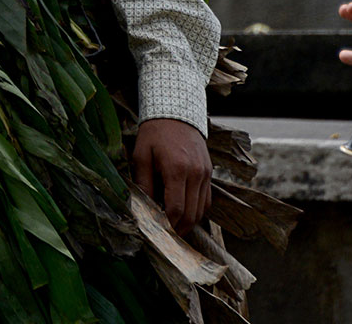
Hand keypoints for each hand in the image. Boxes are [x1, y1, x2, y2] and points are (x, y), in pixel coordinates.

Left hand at [131, 117, 211, 234]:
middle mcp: (195, 173)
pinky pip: (207, 199)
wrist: (177, 112)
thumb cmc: (155, 133)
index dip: (168, 225)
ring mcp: (205, 173)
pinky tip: (185, 214)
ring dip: (189, 223)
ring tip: (175, 229)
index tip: (158, 233)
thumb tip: (143, 208)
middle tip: (166, 237)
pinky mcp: (209, 172)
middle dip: (179, 230)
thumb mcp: (142, 155)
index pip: (176, 209)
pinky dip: (198, 210)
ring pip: (202, 210)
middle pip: (192, 214)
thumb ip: (143, 183)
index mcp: (177, 169)